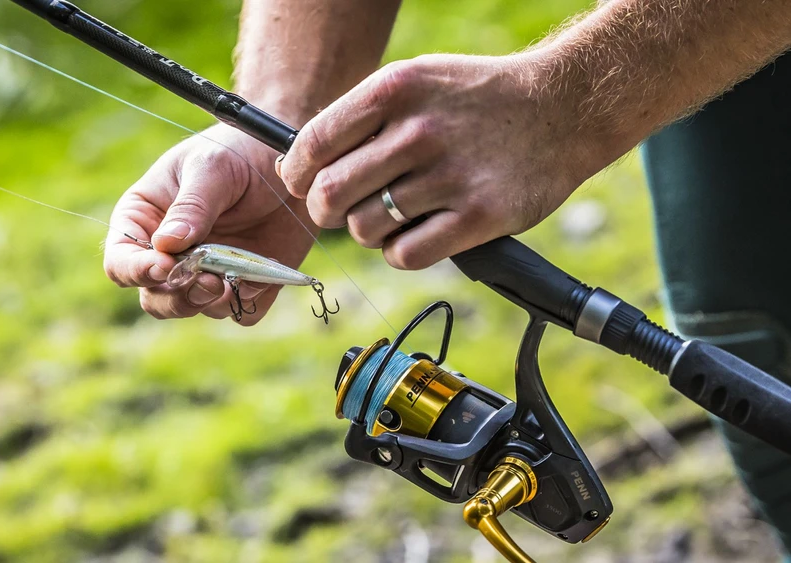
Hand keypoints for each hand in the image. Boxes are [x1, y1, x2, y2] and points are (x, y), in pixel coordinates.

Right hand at [104, 124, 316, 323]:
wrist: (293, 160)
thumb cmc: (240, 150)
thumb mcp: (213, 167)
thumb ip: (191, 205)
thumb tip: (165, 245)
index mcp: (145, 220)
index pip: (121, 262)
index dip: (137, 271)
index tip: (165, 265)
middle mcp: (172, 254)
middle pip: (155, 298)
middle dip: (178, 298)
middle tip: (209, 283)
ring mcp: (209, 272)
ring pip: (197, 310)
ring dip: (214, 303)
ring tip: (235, 279)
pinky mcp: (246, 284)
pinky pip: (242, 313)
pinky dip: (250, 302)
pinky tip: (263, 276)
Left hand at [278, 53, 608, 269]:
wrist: (563, 108)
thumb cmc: (478, 99)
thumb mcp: (418, 81)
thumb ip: (364, 115)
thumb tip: (305, 159)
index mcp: (396, 90)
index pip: (314, 143)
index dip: (295, 172)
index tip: (299, 183)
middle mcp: (419, 132)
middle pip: (331, 194)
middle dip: (323, 210)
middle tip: (336, 210)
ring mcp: (451, 175)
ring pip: (365, 229)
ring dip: (366, 231)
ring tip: (389, 217)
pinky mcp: (479, 215)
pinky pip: (405, 254)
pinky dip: (398, 252)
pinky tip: (413, 236)